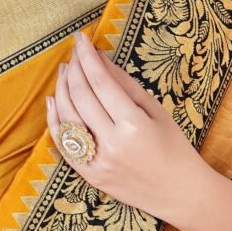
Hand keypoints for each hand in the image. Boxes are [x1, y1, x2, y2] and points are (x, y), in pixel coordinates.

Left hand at [46, 30, 205, 221]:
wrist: (178, 192)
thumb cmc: (174, 147)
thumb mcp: (156, 110)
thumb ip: (125, 85)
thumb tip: (99, 59)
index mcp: (134, 125)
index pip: (100, 82)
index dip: (87, 57)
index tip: (80, 38)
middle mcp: (112, 144)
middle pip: (80, 97)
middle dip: (73, 70)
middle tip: (73, 54)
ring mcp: (97, 162)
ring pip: (67, 119)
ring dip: (61, 91)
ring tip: (64, 73)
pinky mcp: (89, 176)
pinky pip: (64, 145)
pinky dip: (54, 122)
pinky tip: (53, 102)